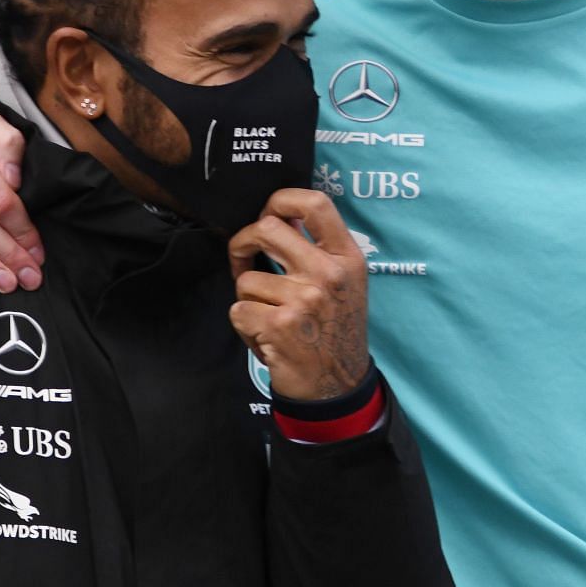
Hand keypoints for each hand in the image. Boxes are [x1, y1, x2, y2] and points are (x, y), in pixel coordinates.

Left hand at [227, 189, 369, 400]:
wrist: (337, 387)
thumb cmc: (335, 330)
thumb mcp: (344, 283)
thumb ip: (318, 250)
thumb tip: (279, 217)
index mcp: (346, 257)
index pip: (315, 202)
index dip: (281, 199)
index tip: (267, 214)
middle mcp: (328, 273)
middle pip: (267, 228)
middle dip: (242, 243)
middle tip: (243, 261)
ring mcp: (304, 299)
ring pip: (246, 279)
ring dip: (249, 300)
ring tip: (270, 319)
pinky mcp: (279, 325)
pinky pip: (239, 310)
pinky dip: (245, 327)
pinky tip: (267, 339)